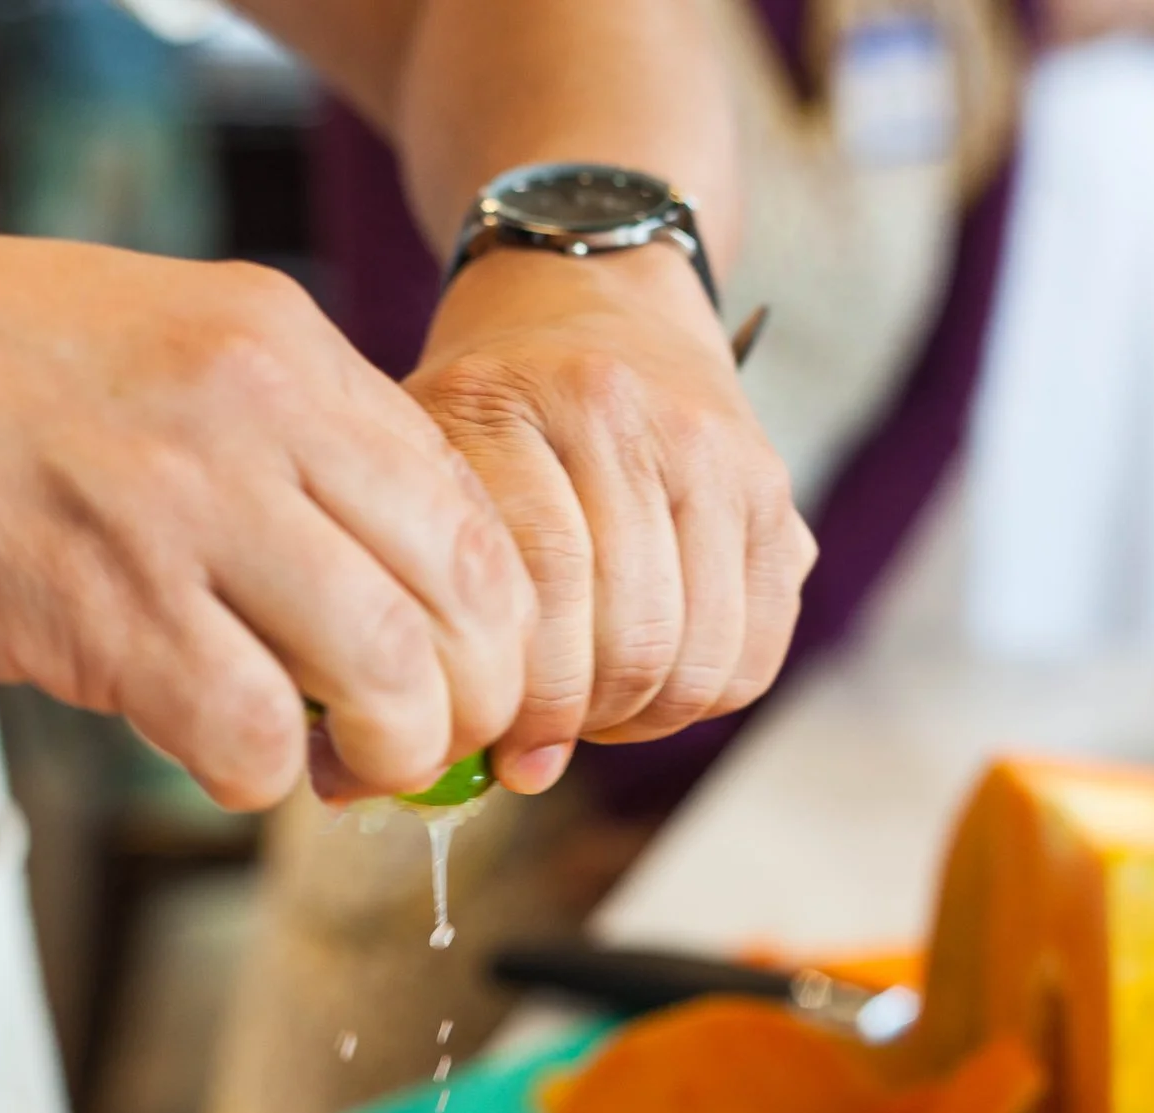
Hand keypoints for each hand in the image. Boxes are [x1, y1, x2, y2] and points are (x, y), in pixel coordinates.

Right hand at [0, 194, 533, 810]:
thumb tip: (373, 575)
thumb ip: (278, 439)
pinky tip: (203, 745)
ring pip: (388, 683)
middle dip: (464, 709)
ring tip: (317, 757)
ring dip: (379, 756)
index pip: (475, 514)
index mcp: (286, 346)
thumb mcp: (158, 343)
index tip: (456, 682)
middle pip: (465, 606)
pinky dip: (252, 777)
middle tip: (404, 744)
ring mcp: (180, 512)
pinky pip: (249, 741)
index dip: (492, 628)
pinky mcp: (95, 609)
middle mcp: (260, 417)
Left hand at [398, 246, 814, 796]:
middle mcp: (613, 412)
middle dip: (570, 723)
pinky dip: (698, 699)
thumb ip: (398, 604)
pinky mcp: (771, 486)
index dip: (503, 702)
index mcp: (498, 403)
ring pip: (690, 659)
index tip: (473, 744)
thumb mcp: (417, 465)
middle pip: (618, 639)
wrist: (594, 291)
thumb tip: (382, 781)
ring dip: (636, 722)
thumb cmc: (486, 413)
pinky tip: (648, 686)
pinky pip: (753, 652)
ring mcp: (707, 447)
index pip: (525, 595)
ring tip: (588, 715)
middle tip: (530, 743)